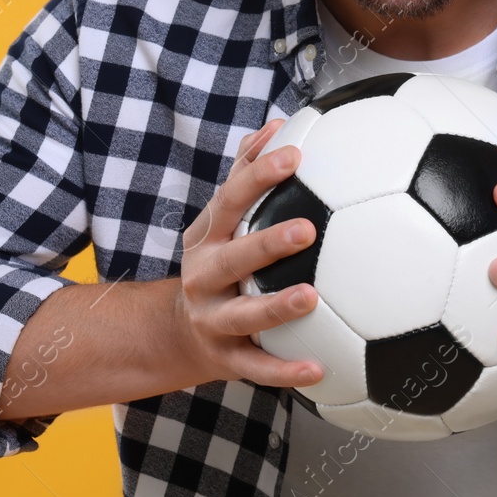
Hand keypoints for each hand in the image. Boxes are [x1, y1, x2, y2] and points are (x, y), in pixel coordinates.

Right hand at [175, 118, 324, 387]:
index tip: (294, 156)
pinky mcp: (225, 359)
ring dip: (276, 306)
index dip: (259, 176)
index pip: (230, 201)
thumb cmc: (218, 261)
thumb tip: (276, 125)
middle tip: (308, 228)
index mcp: (207, 237)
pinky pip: (257, 368)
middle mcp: (204, 277)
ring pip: (244, 315)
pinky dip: (286, 371)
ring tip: (311, 297)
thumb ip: (246, 174)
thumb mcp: (220, 219)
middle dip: (267, 243)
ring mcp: (213, 319)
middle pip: (233, 258)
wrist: (176, 332)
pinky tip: (320, 369)